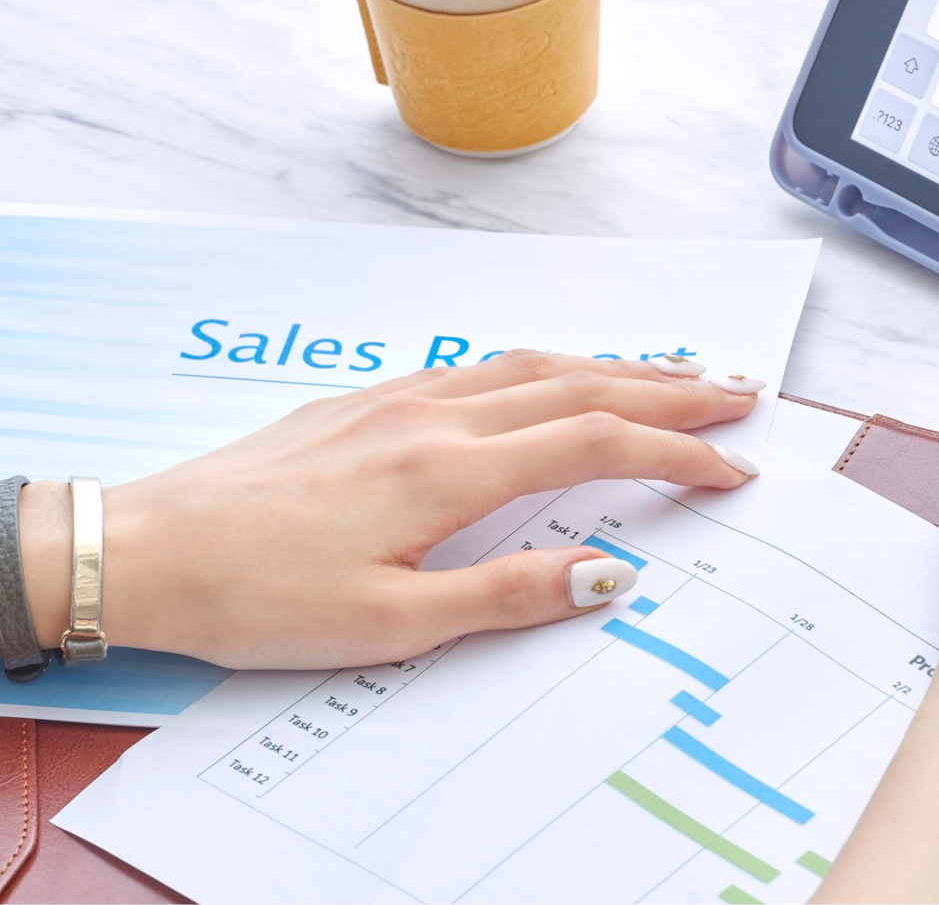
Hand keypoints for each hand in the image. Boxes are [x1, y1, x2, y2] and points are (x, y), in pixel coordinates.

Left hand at [18, 351, 764, 668]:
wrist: (146, 546)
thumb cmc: (258, 595)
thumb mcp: (388, 625)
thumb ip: (508, 593)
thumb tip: (609, 572)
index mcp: (451, 467)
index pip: (597, 443)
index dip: (677, 453)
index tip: (734, 469)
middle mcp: (437, 413)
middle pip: (584, 385)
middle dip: (673, 388)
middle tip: (742, 392)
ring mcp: (402, 395)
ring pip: (538, 362)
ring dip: (618, 366)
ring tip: (677, 372)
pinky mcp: (368, 397)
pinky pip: (487, 363)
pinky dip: (551, 363)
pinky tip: (559, 374)